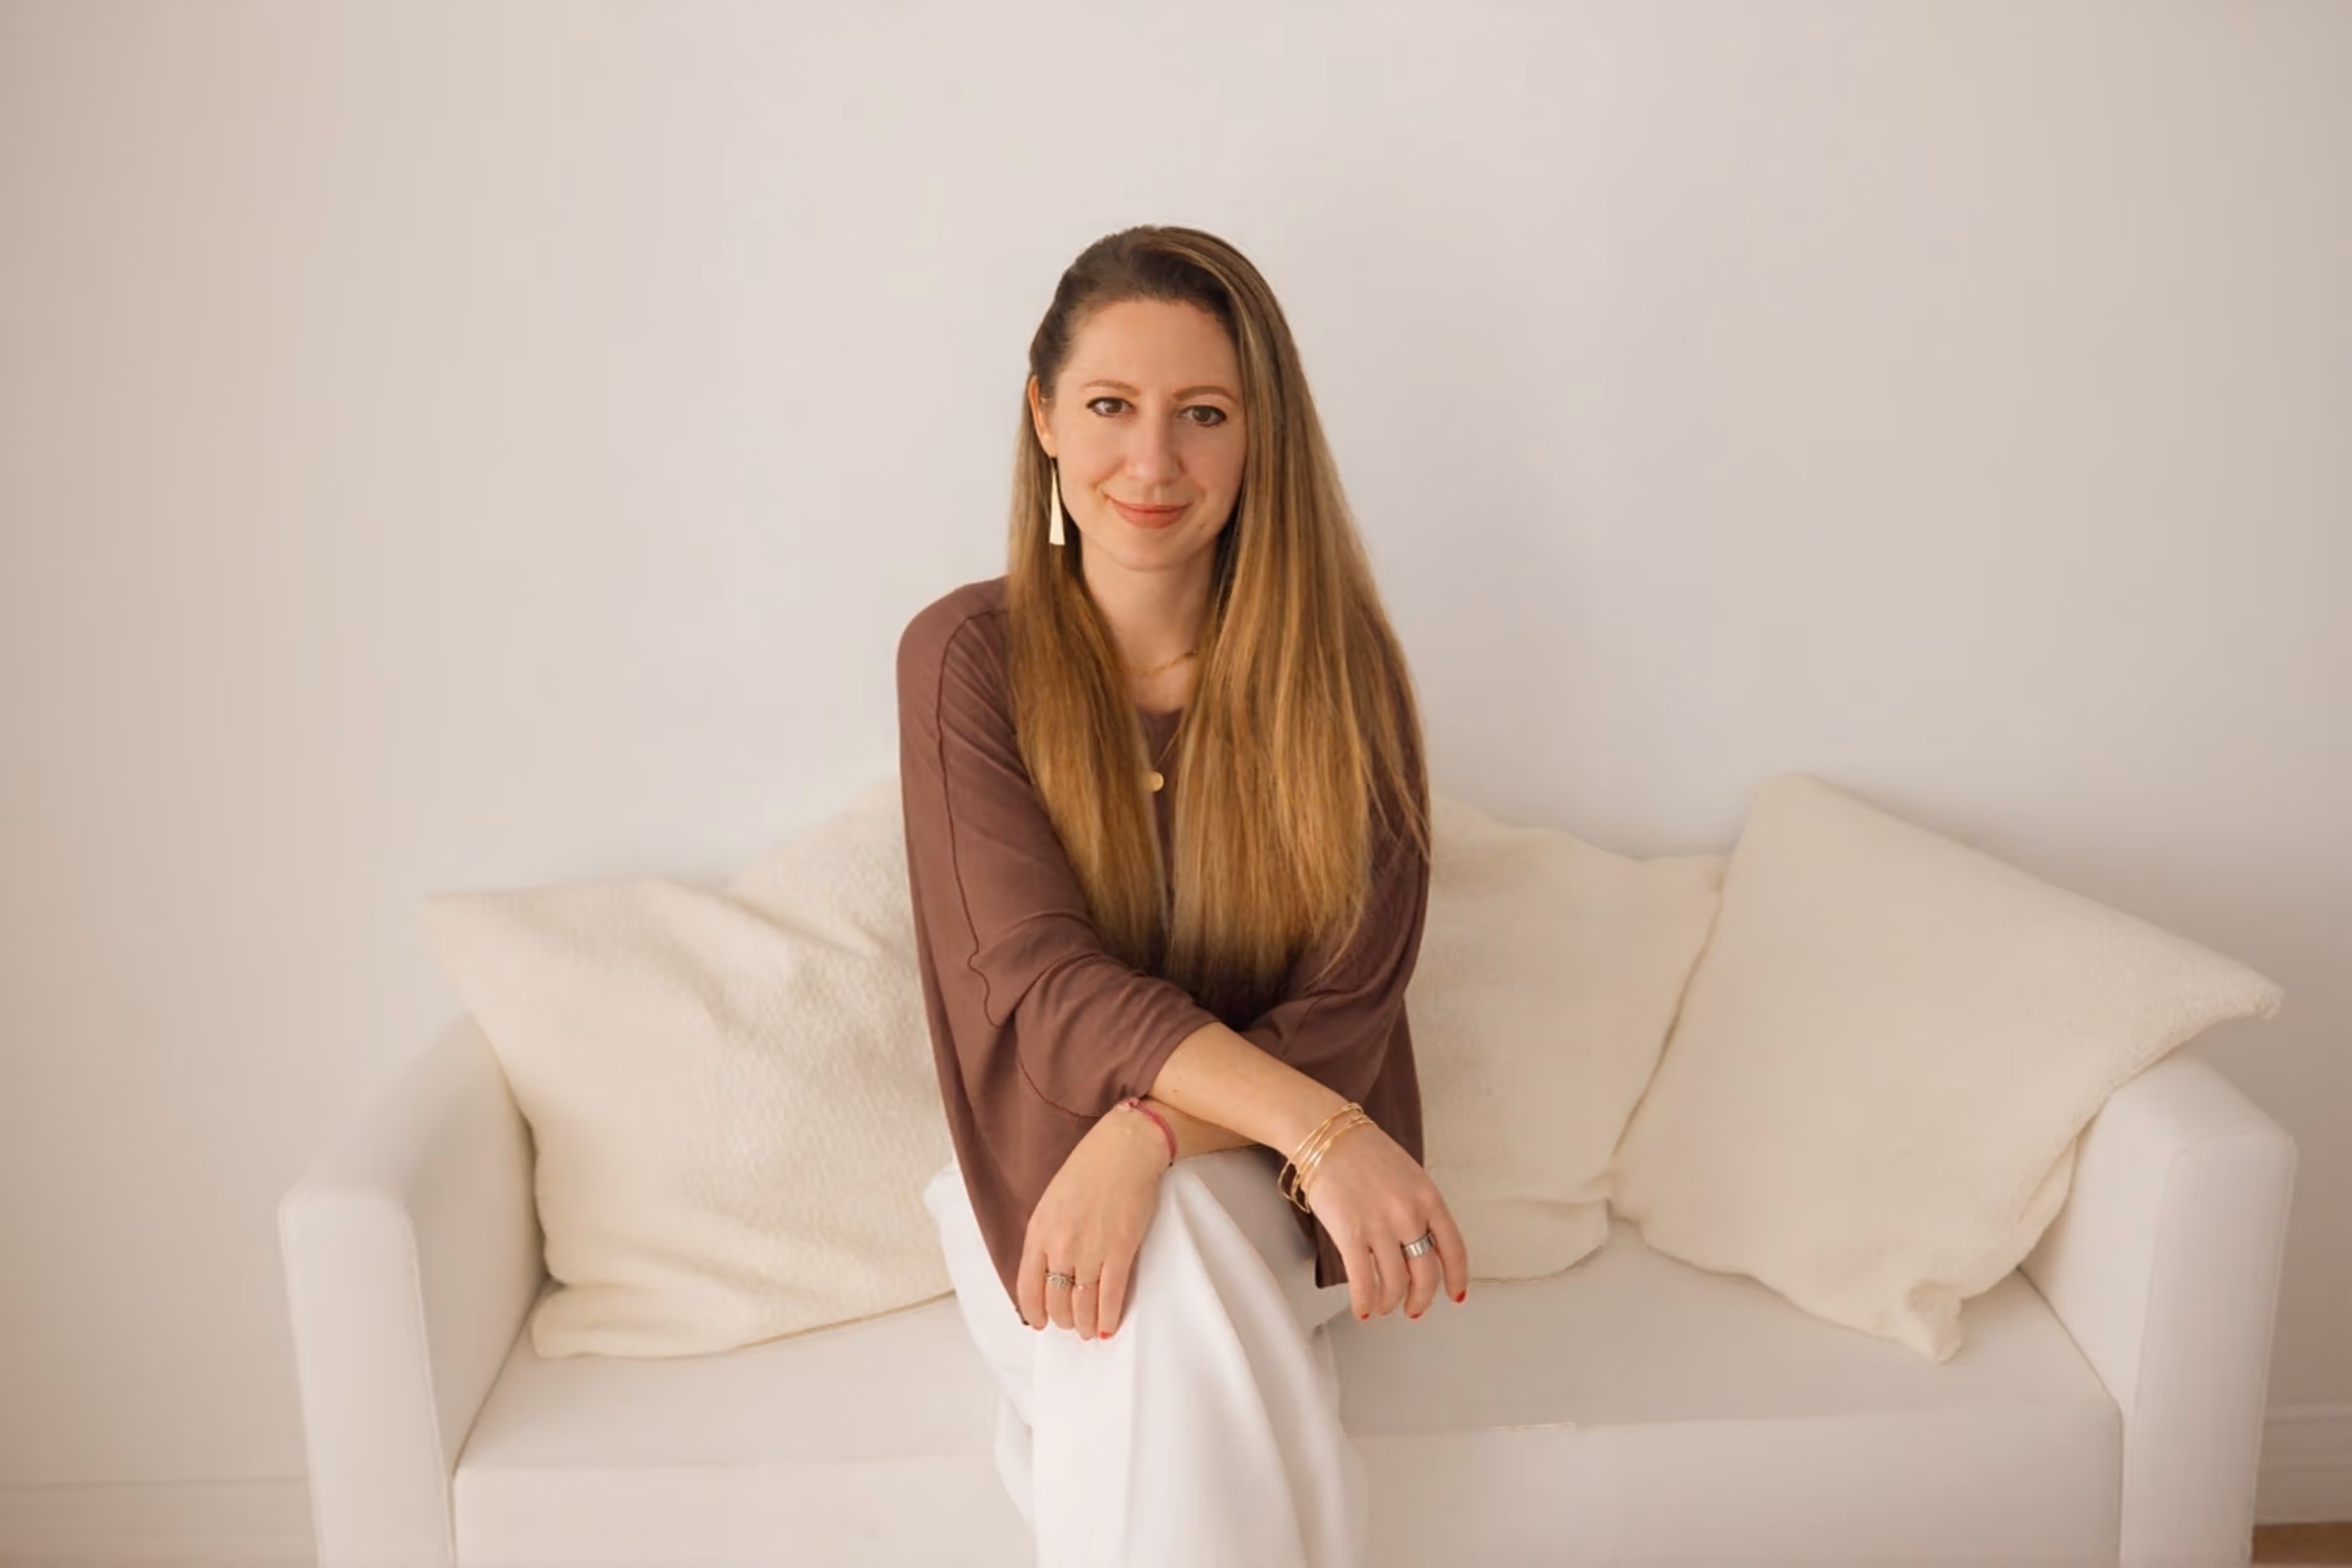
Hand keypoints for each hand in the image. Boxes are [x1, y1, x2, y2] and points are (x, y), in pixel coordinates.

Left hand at [1017, 1105, 1168, 1339]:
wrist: (1125, 1148)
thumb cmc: (1089, 1169)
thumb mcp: (1052, 1201)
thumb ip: (1046, 1237)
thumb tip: (1049, 1271)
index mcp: (1039, 1231)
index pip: (1027, 1287)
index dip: (1033, 1311)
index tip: (1040, 1321)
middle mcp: (1060, 1245)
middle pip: (1056, 1300)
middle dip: (1062, 1319)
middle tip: (1070, 1324)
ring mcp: (1090, 1249)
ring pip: (1083, 1304)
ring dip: (1085, 1324)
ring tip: (1088, 1330)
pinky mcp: (1120, 1250)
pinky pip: (1110, 1296)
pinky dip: (1108, 1316)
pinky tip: (1107, 1325)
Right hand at [1295, 1122, 1468, 1321]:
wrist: (1327, 1134)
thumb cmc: (1364, 1151)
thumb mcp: (1409, 1175)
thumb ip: (1420, 1208)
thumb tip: (1421, 1245)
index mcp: (1429, 1198)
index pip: (1454, 1250)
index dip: (1457, 1279)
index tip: (1456, 1296)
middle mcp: (1410, 1214)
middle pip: (1426, 1274)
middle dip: (1421, 1299)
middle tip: (1414, 1309)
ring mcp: (1380, 1225)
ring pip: (1395, 1283)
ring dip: (1390, 1302)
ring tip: (1383, 1306)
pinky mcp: (1350, 1233)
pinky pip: (1363, 1281)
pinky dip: (1365, 1302)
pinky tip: (1363, 1309)